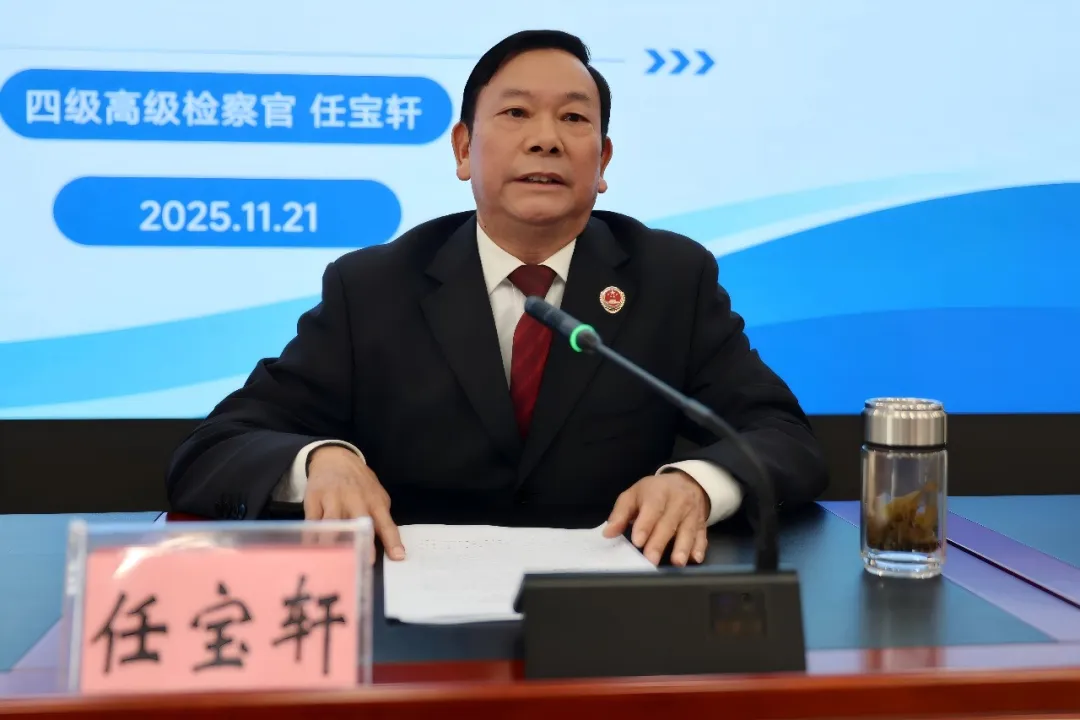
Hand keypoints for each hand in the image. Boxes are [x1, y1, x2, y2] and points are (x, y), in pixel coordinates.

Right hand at [305, 445, 404, 561]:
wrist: (334, 459)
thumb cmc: (360, 484)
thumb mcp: (376, 495)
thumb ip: (381, 517)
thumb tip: (390, 546)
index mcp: (374, 501)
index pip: (386, 523)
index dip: (392, 540)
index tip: (398, 556)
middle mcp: (355, 500)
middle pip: (360, 522)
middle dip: (363, 542)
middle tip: (365, 562)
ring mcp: (333, 499)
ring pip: (334, 523)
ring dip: (335, 542)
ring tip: (336, 562)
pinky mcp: (314, 500)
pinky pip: (312, 522)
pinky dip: (312, 538)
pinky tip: (312, 551)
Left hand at [603, 471, 708, 565]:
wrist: (686, 483)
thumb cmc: (655, 492)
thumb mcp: (634, 494)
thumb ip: (620, 513)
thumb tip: (608, 533)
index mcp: (659, 492)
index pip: (652, 508)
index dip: (645, 525)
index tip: (638, 541)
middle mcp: (678, 502)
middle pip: (669, 523)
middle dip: (660, 542)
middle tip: (651, 559)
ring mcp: (692, 514)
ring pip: (688, 531)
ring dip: (683, 547)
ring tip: (677, 562)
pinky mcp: (702, 525)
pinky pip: (702, 537)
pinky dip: (699, 548)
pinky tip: (695, 559)